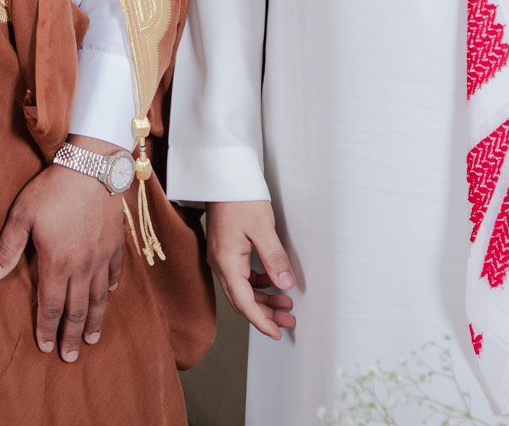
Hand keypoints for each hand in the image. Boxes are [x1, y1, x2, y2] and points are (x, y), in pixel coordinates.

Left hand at [0, 136, 128, 362]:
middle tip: (70, 356)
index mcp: (57, 263)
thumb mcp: (22, 215)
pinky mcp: (115, 245)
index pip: (50, 305)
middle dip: (72, 335)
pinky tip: (107, 296)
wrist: (92, 168)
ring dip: (94, 321)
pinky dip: (109, 288)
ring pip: (98, 298)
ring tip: (93, 340)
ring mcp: (102, 257)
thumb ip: (8, 248)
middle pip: (77, 310)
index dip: (46, 328)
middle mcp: (82, 267)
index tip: (44, 346)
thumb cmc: (52, 190)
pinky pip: (113, 273)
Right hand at [203, 200, 295, 339]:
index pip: (244, 303)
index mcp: (227, 262)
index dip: (261, 321)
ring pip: (241, 289)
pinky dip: (256, 284)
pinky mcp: (225, 249)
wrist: (222, 175)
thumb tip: (285, 286)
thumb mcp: (263, 228)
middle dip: (265, 314)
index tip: (276, 332)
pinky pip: (240, 276)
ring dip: (262, 299)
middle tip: (288, 320)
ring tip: (285, 304)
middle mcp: (220, 263)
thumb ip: (274, 259)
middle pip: (242, 300)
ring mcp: (220, 256)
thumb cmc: (240, 198)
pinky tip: (271, 282)